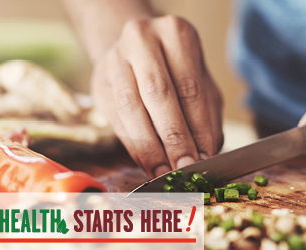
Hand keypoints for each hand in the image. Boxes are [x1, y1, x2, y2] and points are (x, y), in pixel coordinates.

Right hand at [91, 16, 223, 176]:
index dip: (197, 127)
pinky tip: (147, 164)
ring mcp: (115, 59)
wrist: (134, 51)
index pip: (190, 87)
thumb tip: (206, 155)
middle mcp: (142, 39)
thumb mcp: (201, 84)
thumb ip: (206, 117)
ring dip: (149, 146)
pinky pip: (116, 119)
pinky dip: (133, 146)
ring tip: (164, 172)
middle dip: (173, 137)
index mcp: (175, 33)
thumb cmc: (176, 71)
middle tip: (184, 168)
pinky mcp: (99, 83)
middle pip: (158, 94)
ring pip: (131, 108)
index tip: (204, 158)